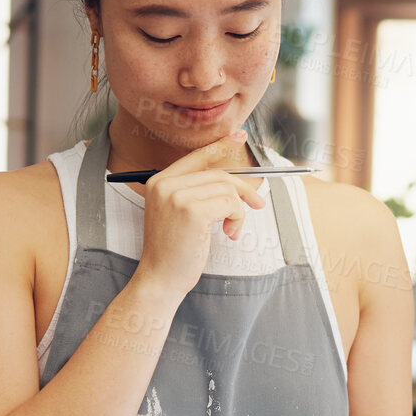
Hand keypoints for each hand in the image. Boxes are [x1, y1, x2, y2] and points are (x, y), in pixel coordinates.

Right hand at [133, 128, 267, 301]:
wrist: (159, 279)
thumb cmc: (171, 252)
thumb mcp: (178, 214)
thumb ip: (196, 193)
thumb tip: (232, 180)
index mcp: (159, 182)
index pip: (196, 156)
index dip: (220, 146)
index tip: (239, 136)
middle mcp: (166, 185)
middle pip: (218, 174)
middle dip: (242, 190)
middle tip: (256, 204)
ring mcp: (177, 196)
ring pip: (227, 189)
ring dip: (238, 211)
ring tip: (231, 230)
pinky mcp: (192, 211)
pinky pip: (230, 204)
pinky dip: (237, 218)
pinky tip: (228, 233)